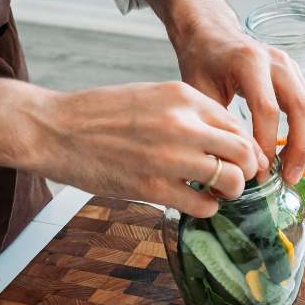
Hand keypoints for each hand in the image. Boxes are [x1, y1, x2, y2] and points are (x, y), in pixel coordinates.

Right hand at [25, 81, 268, 217]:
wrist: (55, 129)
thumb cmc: (101, 114)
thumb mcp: (152, 96)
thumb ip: (189, 114)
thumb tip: (224, 140)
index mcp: (183, 97)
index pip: (237, 125)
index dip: (248, 147)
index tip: (245, 160)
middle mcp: (182, 124)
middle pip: (243, 152)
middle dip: (248, 170)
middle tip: (240, 178)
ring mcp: (170, 157)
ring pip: (231, 180)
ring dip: (231, 191)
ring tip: (217, 192)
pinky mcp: (154, 187)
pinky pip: (203, 205)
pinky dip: (207, 207)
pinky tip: (195, 202)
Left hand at [173, 26, 304, 184]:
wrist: (211, 34)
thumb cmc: (202, 62)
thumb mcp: (198, 91)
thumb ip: (218, 124)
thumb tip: (235, 165)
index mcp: (249, 61)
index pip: (267, 110)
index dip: (266, 145)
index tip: (259, 173)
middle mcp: (277, 61)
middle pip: (302, 109)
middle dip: (299, 149)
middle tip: (288, 179)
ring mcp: (292, 67)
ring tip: (294, 173)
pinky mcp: (297, 76)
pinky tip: (296, 156)